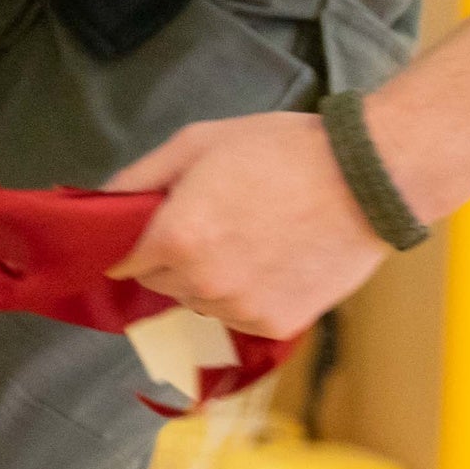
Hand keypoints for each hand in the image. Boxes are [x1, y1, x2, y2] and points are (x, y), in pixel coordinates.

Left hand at [105, 110, 386, 338]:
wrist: (370, 178)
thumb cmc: (282, 151)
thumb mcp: (197, 144)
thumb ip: (139, 177)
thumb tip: (98, 203)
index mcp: (175, 240)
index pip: (124, 262)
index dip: (140, 243)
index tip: (160, 228)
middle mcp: (202, 284)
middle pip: (162, 283)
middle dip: (176, 257)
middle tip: (219, 222)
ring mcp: (240, 310)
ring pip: (201, 303)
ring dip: (213, 279)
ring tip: (254, 238)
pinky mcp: (278, 325)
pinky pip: (241, 317)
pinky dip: (249, 297)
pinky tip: (277, 260)